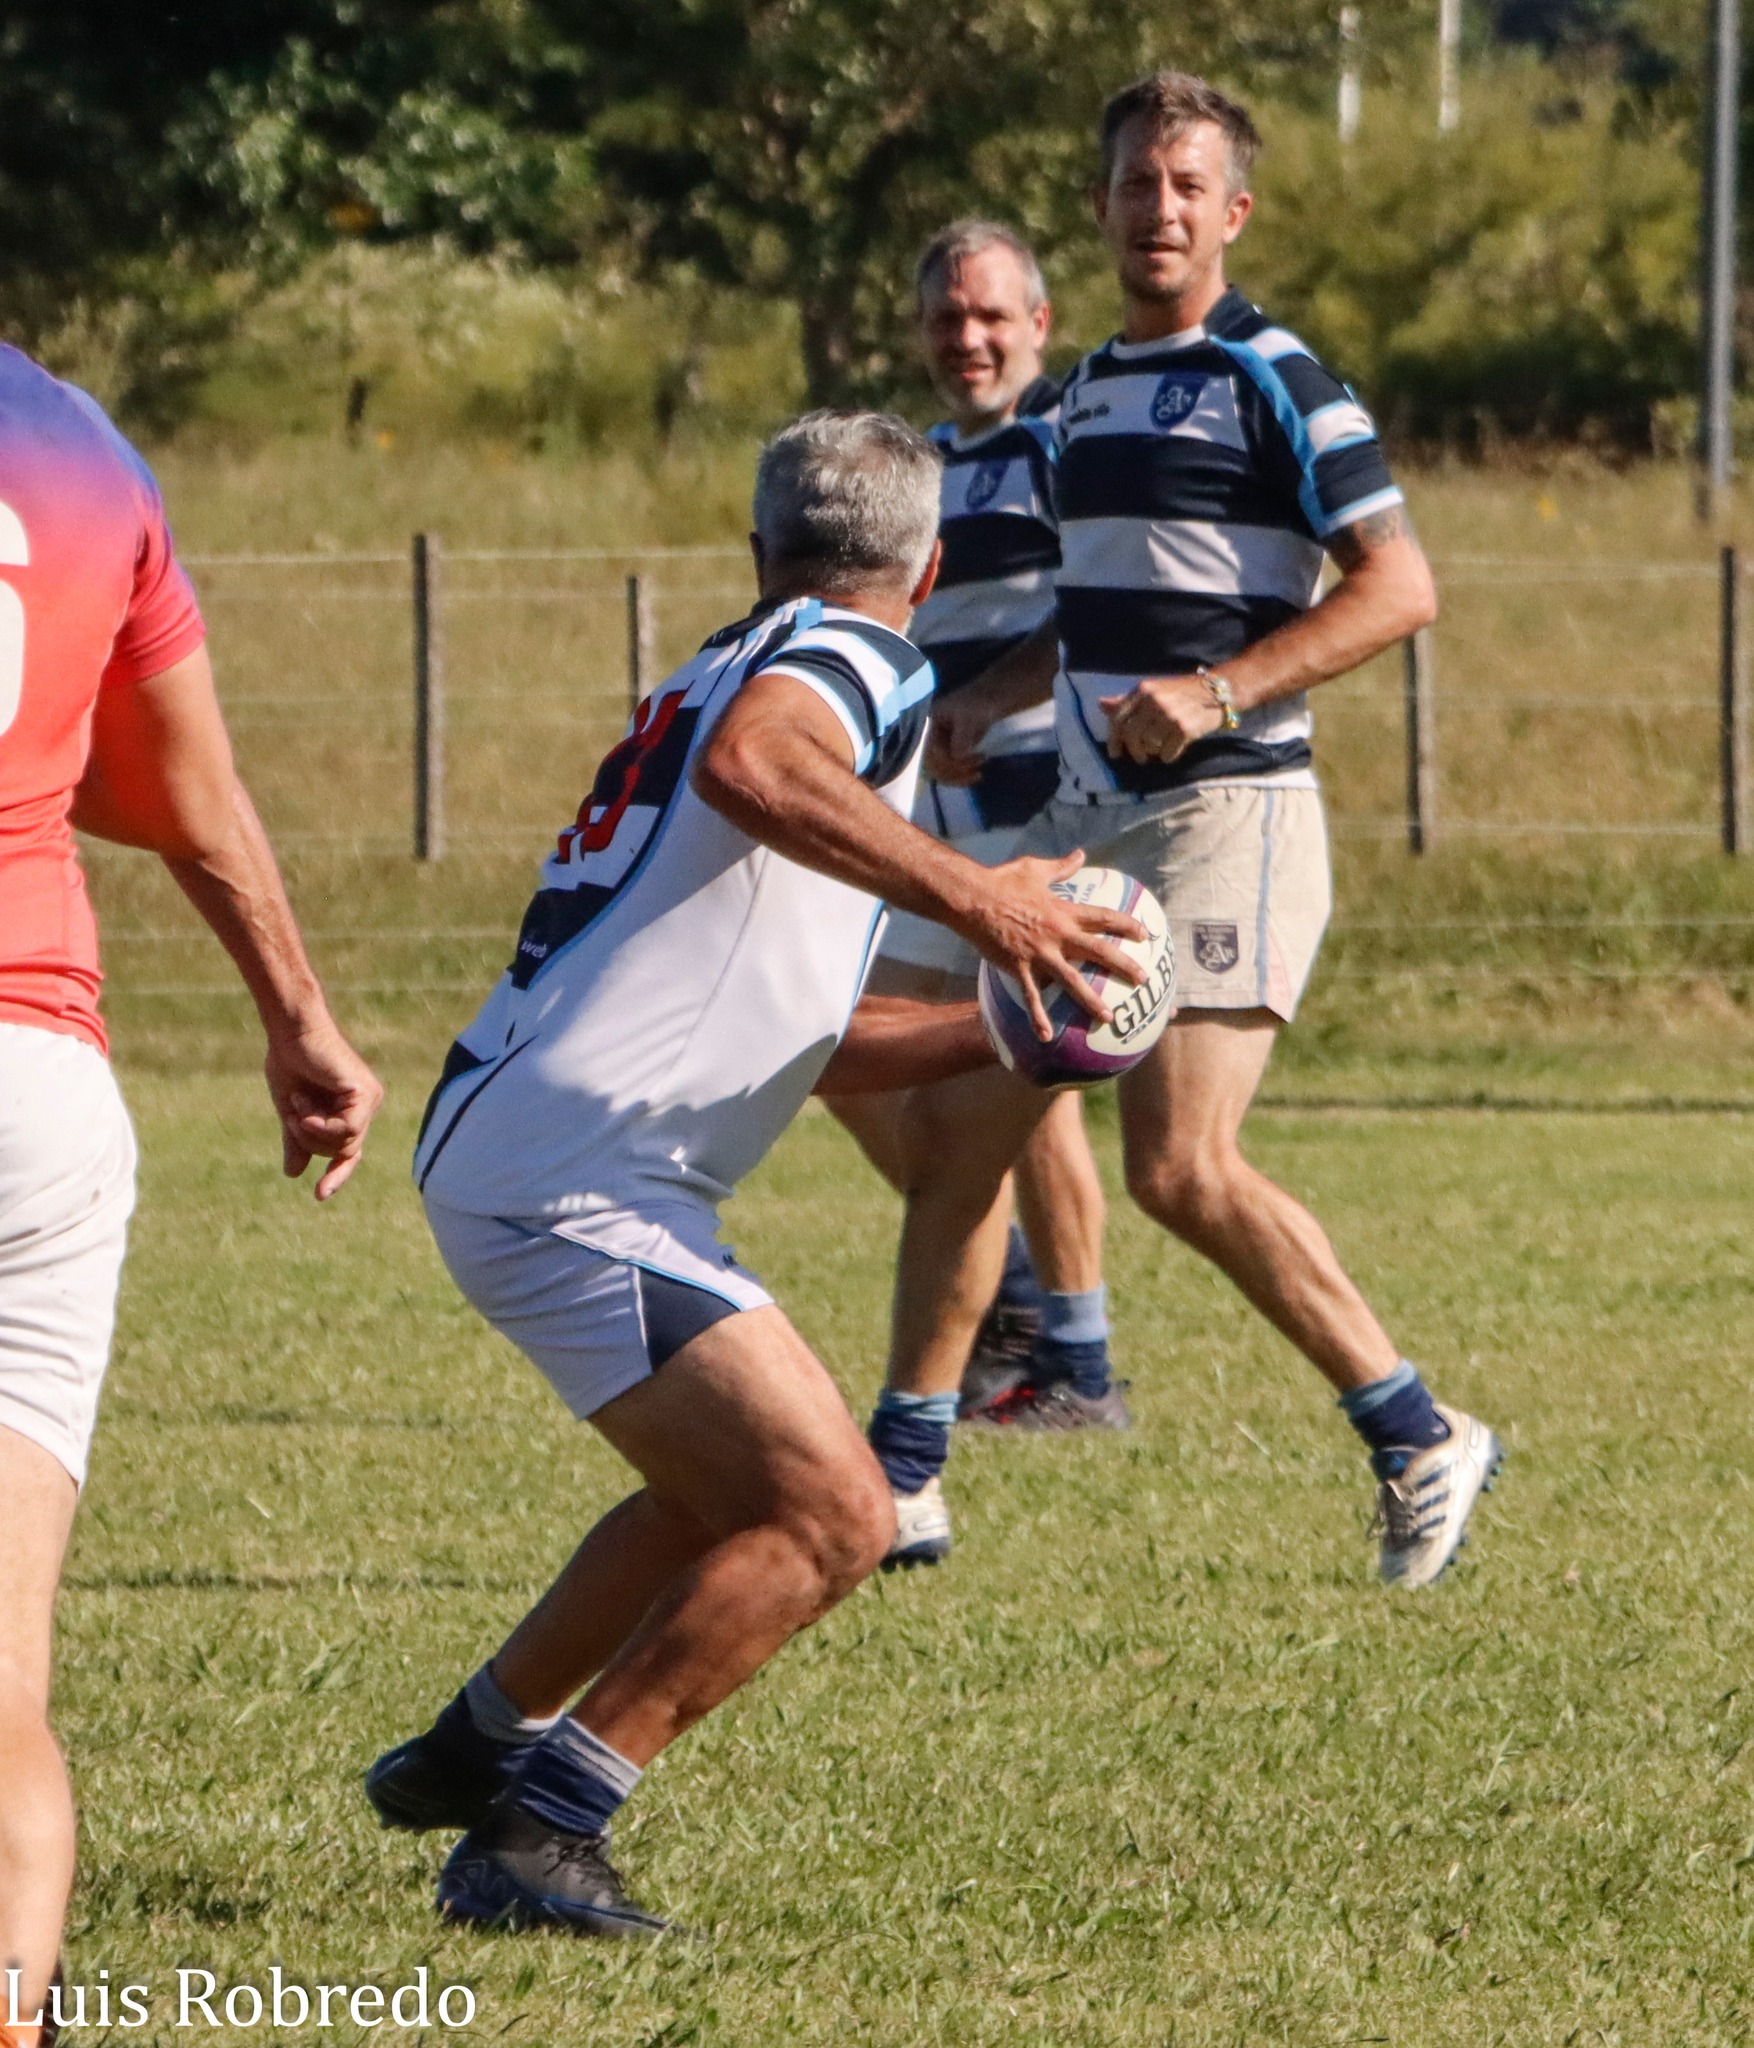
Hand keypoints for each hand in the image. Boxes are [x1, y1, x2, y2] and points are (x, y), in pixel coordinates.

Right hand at [263, 1018, 385, 1200]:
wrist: (290, 1035)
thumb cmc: (290, 1065)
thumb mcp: (291, 1112)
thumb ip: (297, 1140)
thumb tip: (294, 1173)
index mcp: (350, 1112)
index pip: (349, 1153)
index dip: (337, 1174)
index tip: (319, 1196)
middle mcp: (365, 1107)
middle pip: (343, 1150)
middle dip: (309, 1140)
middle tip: (291, 1116)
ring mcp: (368, 1099)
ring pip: (344, 1144)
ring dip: (311, 1131)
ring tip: (298, 1104)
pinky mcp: (364, 1093)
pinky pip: (346, 1130)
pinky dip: (320, 1125)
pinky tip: (304, 1107)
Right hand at [924, 687, 997, 786]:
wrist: (990, 701)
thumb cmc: (979, 703)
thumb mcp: (970, 716)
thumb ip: (962, 736)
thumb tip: (956, 756)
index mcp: (929, 725)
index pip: (931, 752)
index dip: (949, 762)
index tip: (972, 761)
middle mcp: (930, 737)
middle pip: (932, 765)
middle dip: (954, 771)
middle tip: (976, 771)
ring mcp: (939, 746)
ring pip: (940, 772)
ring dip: (958, 776)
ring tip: (978, 773)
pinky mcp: (949, 754)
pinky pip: (949, 772)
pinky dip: (961, 776)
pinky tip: (976, 775)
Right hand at [954, 851, 1145, 1040]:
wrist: (973, 897)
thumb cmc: (1002, 880)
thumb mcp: (1036, 869)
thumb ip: (1062, 866)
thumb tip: (1081, 854)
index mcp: (1063, 911)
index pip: (1103, 918)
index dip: (1126, 925)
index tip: (1145, 935)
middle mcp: (1057, 934)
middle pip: (1098, 951)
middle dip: (1123, 966)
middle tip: (1142, 980)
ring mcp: (1039, 953)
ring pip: (1072, 980)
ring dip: (1091, 1000)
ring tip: (1107, 1017)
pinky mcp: (1018, 967)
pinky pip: (1031, 997)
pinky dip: (1038, 1018)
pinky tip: (1046, 1037)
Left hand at [1098, 675, 1225, 765]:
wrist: (1218, 692)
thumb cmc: (1181, 694)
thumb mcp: (1152, 692)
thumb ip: (1127, 701)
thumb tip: (1101, 704)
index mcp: (1143, 690)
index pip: (1119, 719)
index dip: (1114, 739)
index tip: (1115, 753)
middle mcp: (1154, 701)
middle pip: (1132, 736)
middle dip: (1133, 751)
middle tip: (1139, 758)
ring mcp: (1169, 714)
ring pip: (1149, 746)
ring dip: (1153, 753)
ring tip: (1161, 748)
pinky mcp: (1184, 728)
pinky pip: (1166, 753)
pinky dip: (1169, 756)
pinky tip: (1175, 748)